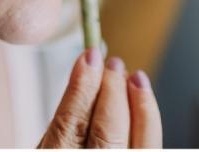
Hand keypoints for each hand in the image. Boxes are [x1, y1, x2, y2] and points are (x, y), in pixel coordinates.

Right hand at [38, 48, 162, 147]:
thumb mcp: (47, 147)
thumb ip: (64, 120)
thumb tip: (86, 74)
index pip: (72, 122)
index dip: (84, 84)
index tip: (90, 55)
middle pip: (107, 130)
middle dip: (113, 90)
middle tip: (112, 64)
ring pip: (140, 142)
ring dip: (141, 104)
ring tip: (135, 77)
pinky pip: (150, 148)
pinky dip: (148, 122)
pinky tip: (143, 102)